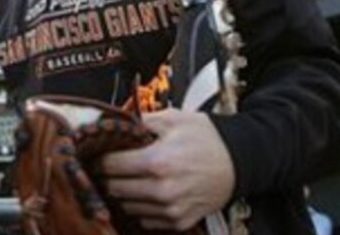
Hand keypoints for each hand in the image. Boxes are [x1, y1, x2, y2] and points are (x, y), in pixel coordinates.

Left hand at [101, 109, 234, 231]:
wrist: (239, 163)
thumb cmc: (208, 139)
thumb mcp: (174, 119)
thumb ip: (141, 121)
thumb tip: (115, 124)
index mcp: (157, 162)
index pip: (110, 166)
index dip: (100, 158)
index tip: (99, 154)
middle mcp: (161, 190)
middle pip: (114, 188)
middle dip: (109, 176)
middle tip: (112, 166)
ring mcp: (169, 209)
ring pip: (126, 206)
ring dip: (124, 193)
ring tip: (131, 178)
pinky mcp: (178, 221)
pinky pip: (145, 219)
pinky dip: (141, 207)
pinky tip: (148, 191)